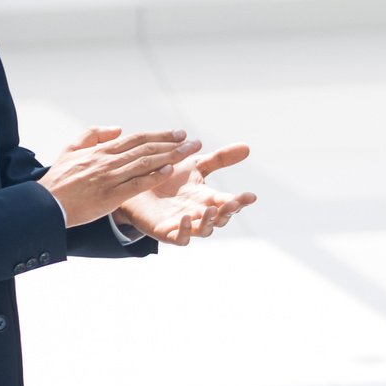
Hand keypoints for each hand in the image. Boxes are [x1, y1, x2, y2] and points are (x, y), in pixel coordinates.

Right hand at [40, 127, 201, 227]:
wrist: (43, 205)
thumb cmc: (58, 180)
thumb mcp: (71, 149)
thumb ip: (93, 135)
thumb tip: (118, 128)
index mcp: (101, 151)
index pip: (136, 139)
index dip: (160, 135)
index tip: (179, 133)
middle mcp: (107, 161)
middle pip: (146, 148)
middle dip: (173, 143)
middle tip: (193, 141)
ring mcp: (109, 178)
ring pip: (144, 163)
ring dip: (170, 156)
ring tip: (189, 152)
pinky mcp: (108, 197)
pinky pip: (135, 185)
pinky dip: (153, 177)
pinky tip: (169, 171)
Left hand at [116, 142, 257, 244]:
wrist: (134, 186)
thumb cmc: (167, 176)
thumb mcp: (195, 165)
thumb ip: (219, 159)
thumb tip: (247, 147)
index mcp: (207, 197)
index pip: (228, 201)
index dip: (241, 200)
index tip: (251, 196)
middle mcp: (198, 213)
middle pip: (220, 219)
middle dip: (228, 212)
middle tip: (234, 202)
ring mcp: (183, 224)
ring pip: (204, 230)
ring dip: (209, 221)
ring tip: (211, 209)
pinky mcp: (165, 232)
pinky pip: (179, 238)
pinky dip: (185, 231)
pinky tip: (186, 218)